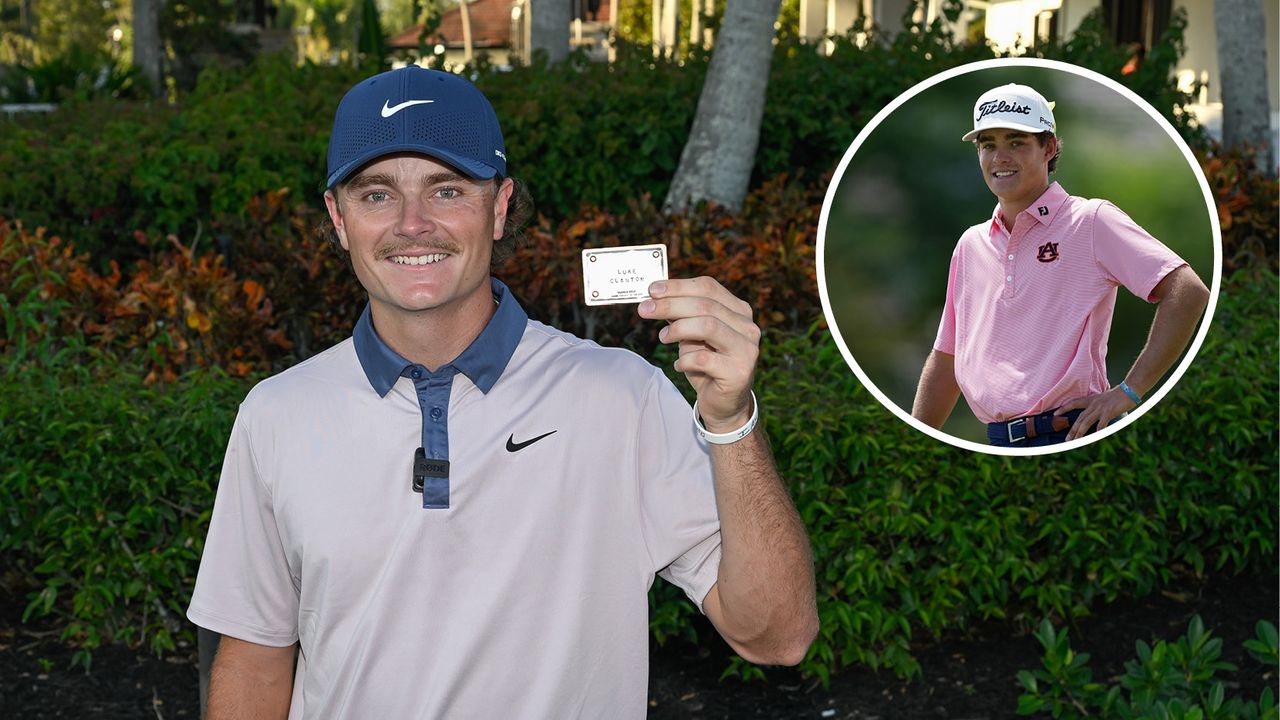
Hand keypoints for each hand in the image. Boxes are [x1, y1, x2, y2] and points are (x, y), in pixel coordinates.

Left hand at [637, 277, 759, 431]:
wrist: (724, 403)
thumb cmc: (707, 364)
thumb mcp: (692, 335)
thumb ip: (681, 316)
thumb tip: (654, 298)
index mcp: (738, 311)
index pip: (708, 287)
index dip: (678, 286)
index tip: (652, 290)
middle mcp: (747, 327)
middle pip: (705, 305)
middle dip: (670, 305)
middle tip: (644, 310)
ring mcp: (746, 349)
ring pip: (708, 326)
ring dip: (678, 329)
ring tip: (663, 337)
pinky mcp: (738, 372)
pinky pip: (704, 359)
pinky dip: (685, 360)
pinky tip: (679, 365)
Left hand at [1055, 387, 1136, 441]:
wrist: (1128, 390)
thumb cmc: (1117, 395)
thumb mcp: (1103, 398)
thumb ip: (1096, 405)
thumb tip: (1093, 412)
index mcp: (1091, 400)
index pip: (1073, 403)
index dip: (1064, 408)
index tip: (1055, 413)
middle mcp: (1093, 405)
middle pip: (1079, 418)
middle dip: (1072, 429)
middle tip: (1067, 439)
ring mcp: (1100, 409)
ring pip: (1086, 422)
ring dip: (1079, 432)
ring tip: (1075, 441)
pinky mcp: (1108, 412)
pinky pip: (1101, 424)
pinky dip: (1097, 431)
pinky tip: (1094, 437)